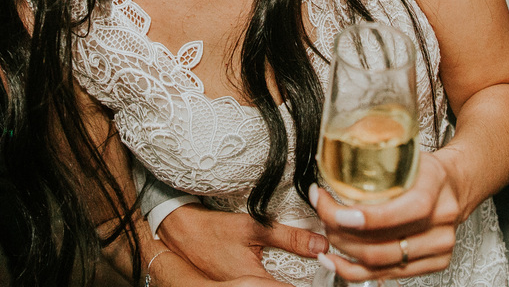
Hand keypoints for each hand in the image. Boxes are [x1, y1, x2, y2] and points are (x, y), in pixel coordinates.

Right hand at [157, 202, 327, 281]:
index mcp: (254, 283)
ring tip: (306, 273)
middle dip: (303, 281)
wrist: (181, 234)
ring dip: (289, 281)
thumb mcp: (253, 227)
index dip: (313, 283)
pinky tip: (283, 273)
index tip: (327, 272)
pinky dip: (274, 281)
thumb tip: (321, 244)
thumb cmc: (213, 230)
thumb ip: (289, 237)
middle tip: (319, 270)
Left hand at [310, 154, 460, 282]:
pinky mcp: (433, 263)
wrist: (457, 184)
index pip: (403, 211)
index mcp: (436, 186)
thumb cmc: (427, 169)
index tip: (337, 212)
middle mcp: (441, 220)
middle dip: (342, 231)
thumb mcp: (408, 154)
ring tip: (326, 231)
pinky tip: (335, 260)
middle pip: (384, 243)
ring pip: (381, 262)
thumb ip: (378, 157)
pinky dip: (354, 270)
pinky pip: (386, 274)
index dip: (368, 218)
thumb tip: (334, 151)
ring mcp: (439, 246)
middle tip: (322, 212)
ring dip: (344, 249)